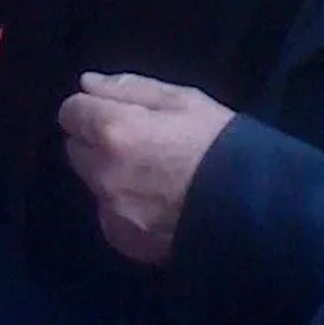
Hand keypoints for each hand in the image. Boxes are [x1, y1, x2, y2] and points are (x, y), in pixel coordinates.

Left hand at [59, 75, 234, 266]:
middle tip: (140, 143)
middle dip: (98, 142)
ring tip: (154, 176)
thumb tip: (86, 84)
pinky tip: (157, 204)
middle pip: (75, 149)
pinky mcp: (123, 241)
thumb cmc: (220, 142)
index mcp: (115, 131)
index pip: (71, 112)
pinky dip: (123, 208)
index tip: (117, 114)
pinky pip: (109, 215)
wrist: (253, 206)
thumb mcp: (182, 100)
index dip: (91, 109)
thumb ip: (129, 88)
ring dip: (110, 175)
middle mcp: (103, 174)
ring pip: (92, 183)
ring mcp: (112, 212)